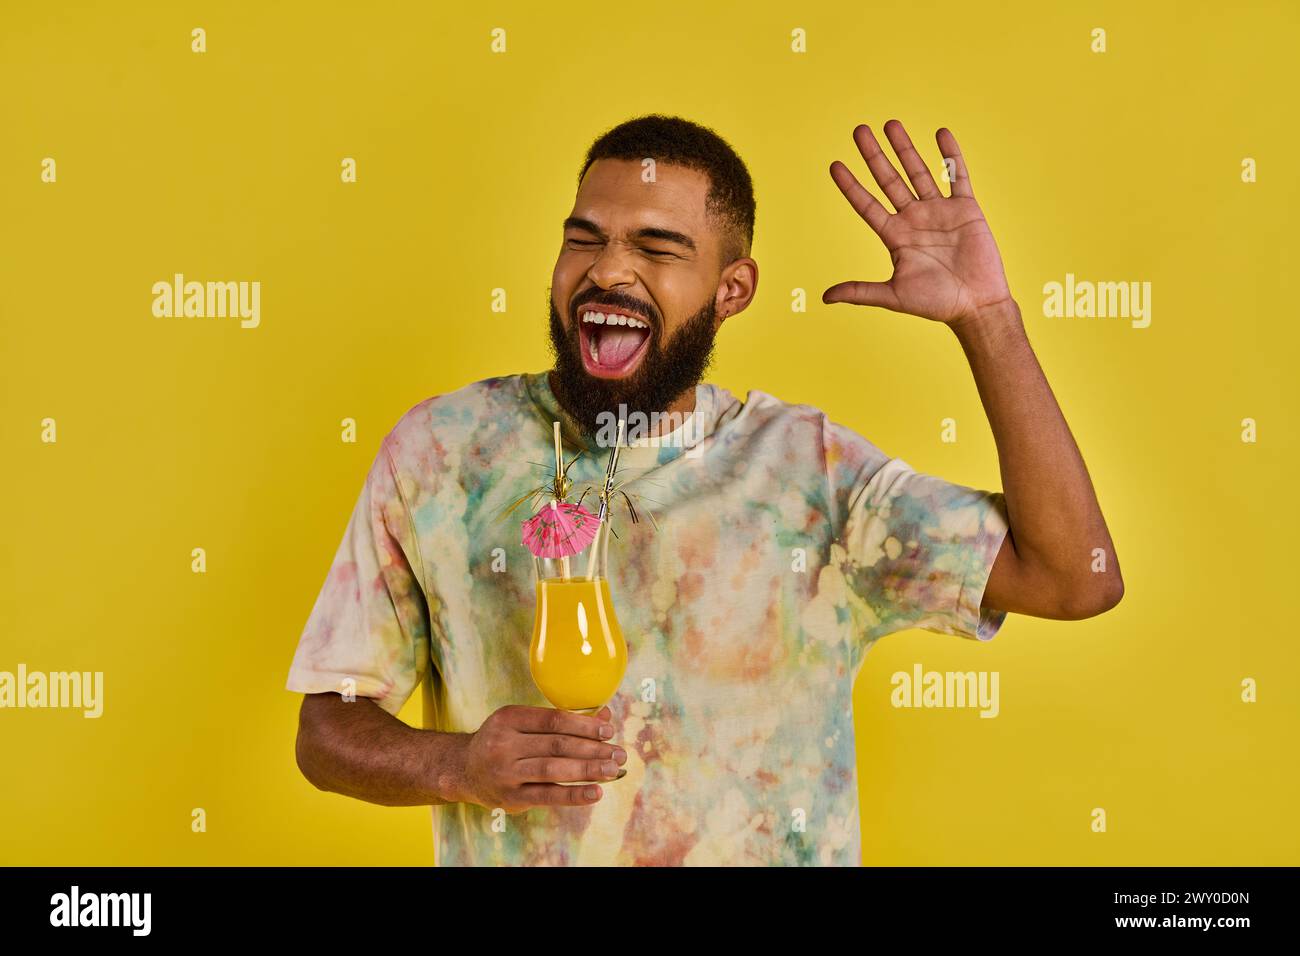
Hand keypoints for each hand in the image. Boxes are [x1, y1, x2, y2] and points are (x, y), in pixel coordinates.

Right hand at [451, 704, 626, 812]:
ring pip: (553, 769)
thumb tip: (604, 718)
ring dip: (588, 770)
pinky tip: (595, 792)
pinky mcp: (511, 797)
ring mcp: (506, 772)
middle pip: (556, 745)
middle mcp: (503, 744)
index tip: (608, 731)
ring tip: (613, 771)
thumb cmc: (503, 741)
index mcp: (508, 718)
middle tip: (619, 753)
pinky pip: (548, 795)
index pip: (553, 720)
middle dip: (593, 749)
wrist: (464, 770)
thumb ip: (560, 720)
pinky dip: (574, 794)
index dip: (583, 725)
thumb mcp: (522, 723)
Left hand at [823, 120, 1012, 325]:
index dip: (851, 186)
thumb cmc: (936, 303)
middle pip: (889, 180)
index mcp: (895, 236)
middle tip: (859, 130)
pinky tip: (941, 134)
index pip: (867, 205)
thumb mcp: (893, 295)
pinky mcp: (965, 208)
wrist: (976, 305)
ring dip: (905, 148)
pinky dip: (951, 156)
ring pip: (918, 172)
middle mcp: (914, 219)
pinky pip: (957, 176)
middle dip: (874, 156)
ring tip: (890, 124)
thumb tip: (826, 297)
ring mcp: (939, 211)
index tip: (835, 165)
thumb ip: (861, 292)